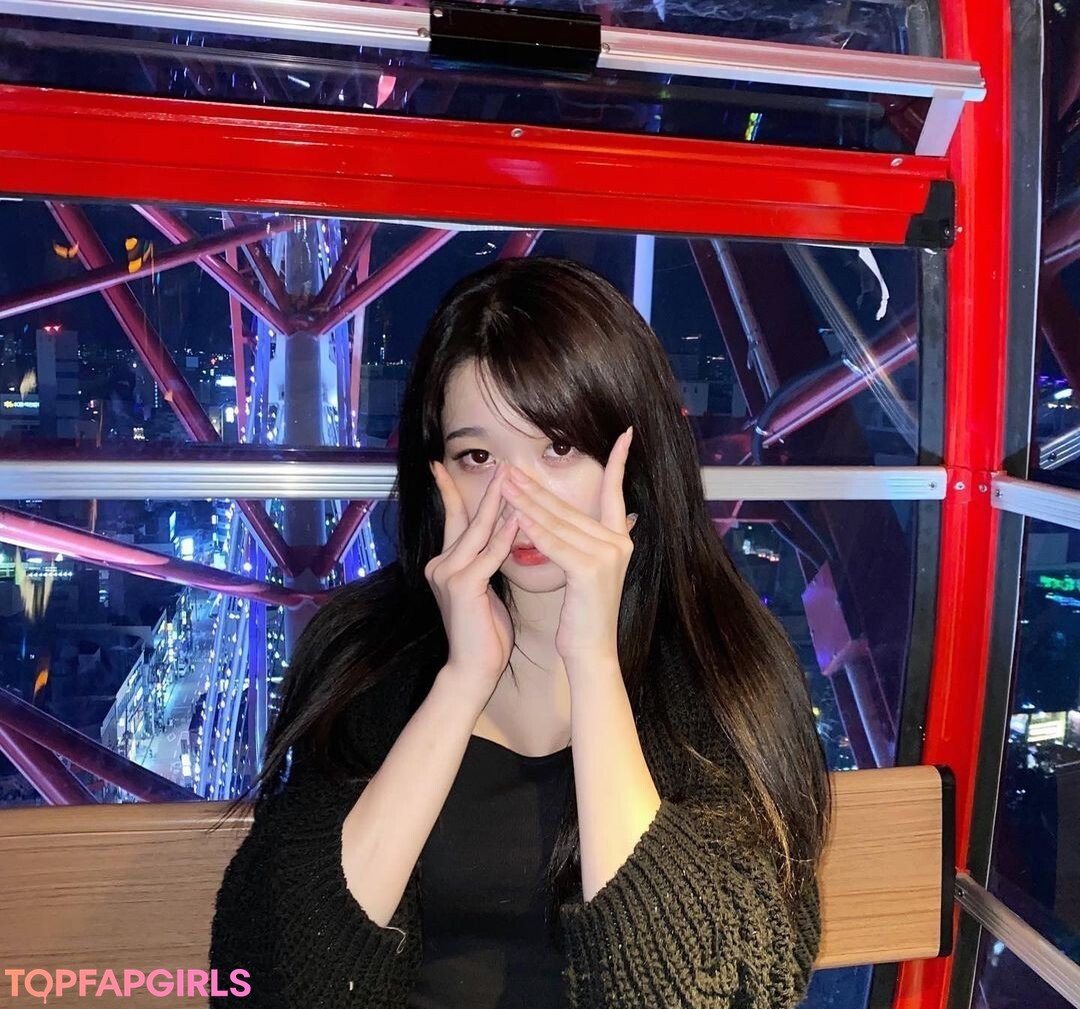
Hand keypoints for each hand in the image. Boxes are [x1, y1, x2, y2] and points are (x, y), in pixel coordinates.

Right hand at [426, 459, 519, 704]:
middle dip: (486, 491)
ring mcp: (448, 574)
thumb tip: (504, 533)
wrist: (472, 669)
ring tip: (512, 478)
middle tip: (499, 464)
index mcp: (446, 564)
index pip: (453, 521)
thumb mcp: (484, 588)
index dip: (450, 493)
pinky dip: (504, 536)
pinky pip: (488, 554)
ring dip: (498, 504)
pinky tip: (519, 519)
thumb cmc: (484, 633)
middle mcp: (441, 564)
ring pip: (477, 532)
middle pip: (466, 520)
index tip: (442, 466)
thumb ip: (486, 560)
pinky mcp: (462, 586)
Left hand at [500, 426, 636, 668]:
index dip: (620, 462)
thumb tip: (565, 517)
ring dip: (526, 502)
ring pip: (558, 522)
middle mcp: (618, 543)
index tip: (625, 433)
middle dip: (535, 486)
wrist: (592, 651)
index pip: (617, 492)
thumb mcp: (586, 570)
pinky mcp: (589, 571)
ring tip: (503, 484)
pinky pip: (555, 544)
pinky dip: (533, 530)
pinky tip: (514, 516)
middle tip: (510, 466)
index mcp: (620, 539)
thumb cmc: (584, 613)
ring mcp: (606, 556)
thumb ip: (583, 540)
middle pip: (569, 507)